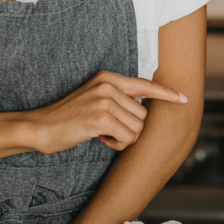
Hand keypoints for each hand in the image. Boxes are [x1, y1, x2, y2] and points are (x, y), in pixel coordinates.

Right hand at [25, 71, 186, 153]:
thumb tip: (142, 111)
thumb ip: (117, 99)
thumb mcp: (94, 100)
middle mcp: (108, 86)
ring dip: (123, 139)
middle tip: (108, 131)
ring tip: (102, 134)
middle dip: (130, 130)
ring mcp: (104, 101)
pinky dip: (116, 144)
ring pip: (137, 129)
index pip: (145, 85)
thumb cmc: (68, 118)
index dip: (166, 94)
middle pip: (143, 115)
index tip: (184, 99)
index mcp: (108, 78)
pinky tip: (98, 139)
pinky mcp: (99, 118)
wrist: (40, 127)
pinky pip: (126, 138)